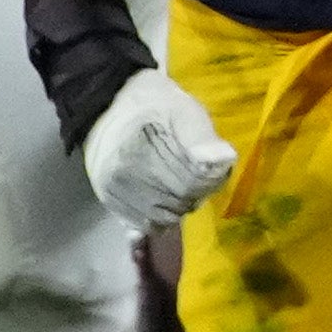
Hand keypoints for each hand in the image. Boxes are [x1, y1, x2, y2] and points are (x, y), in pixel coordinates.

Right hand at [80, 67, 237, 234]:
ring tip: (177, 182)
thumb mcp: (183, 110)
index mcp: (141, 148)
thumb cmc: (155, 106)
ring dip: (179, 205)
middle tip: (194, 171)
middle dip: (196, 191)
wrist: (107, 107)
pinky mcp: (109, 202)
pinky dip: (160, 217)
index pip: (192, 182)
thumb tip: (224, 158)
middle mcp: (122, 175)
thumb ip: (202, 137)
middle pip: (180, 201)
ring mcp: (113, 191)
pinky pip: (144, 225)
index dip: (210, 176)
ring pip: (164, 218)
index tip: (208, 162)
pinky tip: (162, 199)